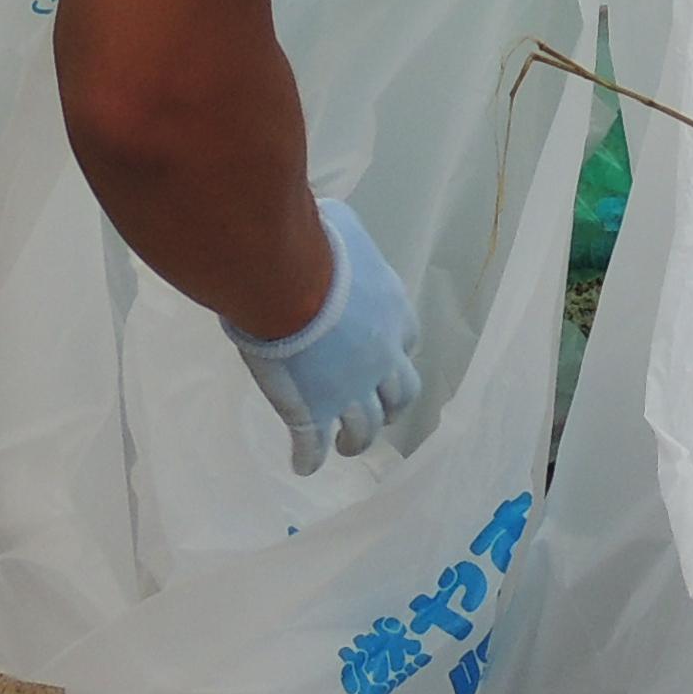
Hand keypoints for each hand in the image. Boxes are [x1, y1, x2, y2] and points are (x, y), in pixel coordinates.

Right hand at [225, 196, 423, 471]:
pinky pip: (314, 447)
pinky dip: (310, 459)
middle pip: (400, 392)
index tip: (387, 357)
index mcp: (391, 312)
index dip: (396, 351)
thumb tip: (330, 227)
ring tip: (348, 447)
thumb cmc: (311, 245)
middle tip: (380, 413)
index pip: (406, 339)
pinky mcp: (315, 412)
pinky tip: (304, 466)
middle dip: (391, 405)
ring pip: (365, 428)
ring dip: (358, 439)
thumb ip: (344, 237)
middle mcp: (382, 357)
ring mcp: (351, 389)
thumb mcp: (341, 228)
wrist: (286, 277)